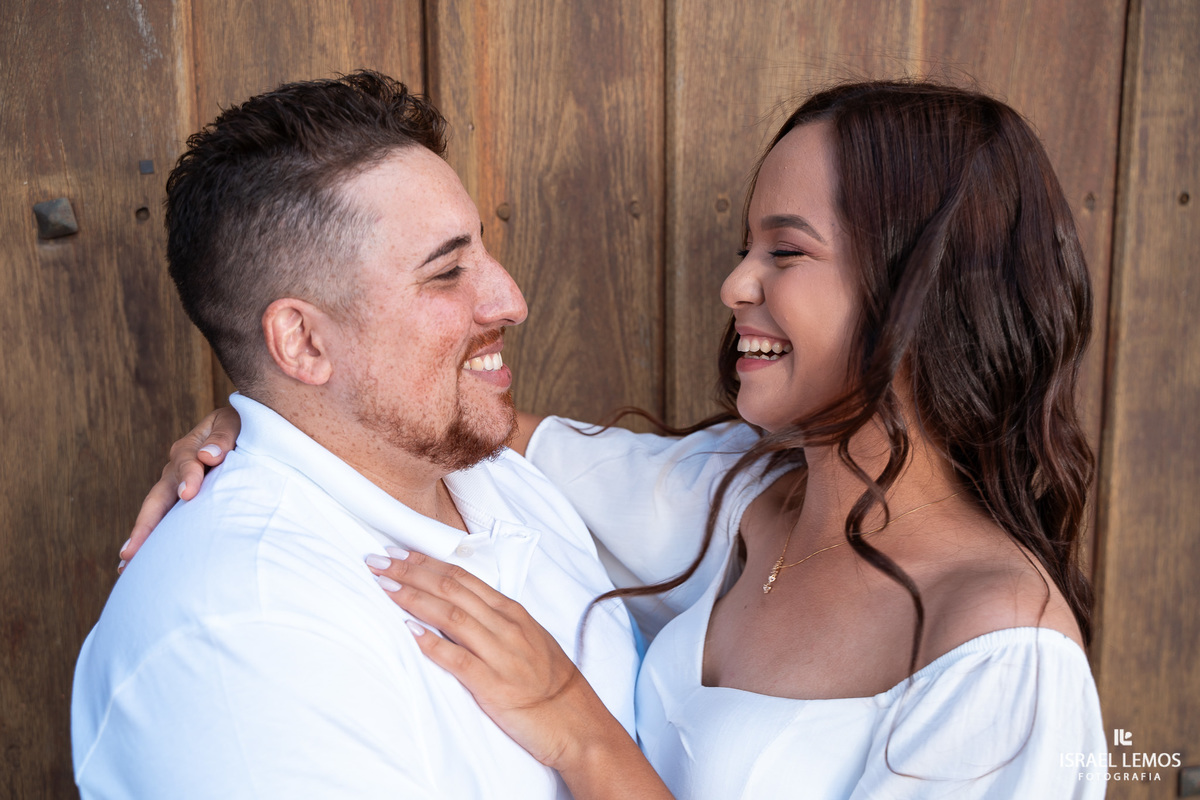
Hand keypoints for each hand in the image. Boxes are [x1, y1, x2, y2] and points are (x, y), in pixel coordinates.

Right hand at [120, 406, 242, 570]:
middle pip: (157, 498)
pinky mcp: (186, 503)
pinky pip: (169, 522)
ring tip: (127, 565)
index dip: (188, 477)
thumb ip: (223, 436)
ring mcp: (177, 488)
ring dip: (143, 538)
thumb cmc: (242, 425)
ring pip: (157, 514)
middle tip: (132, 550)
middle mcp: (176, 471)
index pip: (185, 463)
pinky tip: (142, 563)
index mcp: (189, 449)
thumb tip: (209, 456)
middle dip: (145, 525)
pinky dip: (156, 540)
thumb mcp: (234, 423)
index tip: (190, 493)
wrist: (246, 428)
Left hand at [365, 547, 598, 768]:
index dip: (426, 562)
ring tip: (385, 586)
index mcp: (512, 612)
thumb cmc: (551, 683)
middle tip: (379, 560)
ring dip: (414, 597)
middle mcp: (506, 627)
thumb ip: (494, 621)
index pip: (462, 577)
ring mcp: (501, 654)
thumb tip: (457, 607)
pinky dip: (432, 643)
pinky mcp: (494, 685)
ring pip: (452, 615)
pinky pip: (458, 659)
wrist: (577, 722)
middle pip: (452, 588)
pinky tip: (410, 631)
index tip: (398, 552)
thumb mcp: (527, 639)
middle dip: (411, 572)